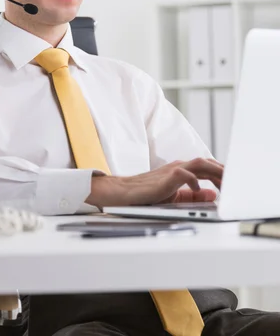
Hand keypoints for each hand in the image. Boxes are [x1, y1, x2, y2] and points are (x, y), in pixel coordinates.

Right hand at [86, 157, 222, 208]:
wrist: (124, 193)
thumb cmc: (146, 194)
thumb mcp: (174, 197)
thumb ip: (192, 195)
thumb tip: (212, 195)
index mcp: (182, 170)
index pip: (207, 168)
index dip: (222, 174)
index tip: (233, 182)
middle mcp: (179, 166)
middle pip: (208, 163)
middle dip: (224, 172)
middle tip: (236, 183)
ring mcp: (173, 169)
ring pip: (200, 164)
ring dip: (215, 172)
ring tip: (226, 183)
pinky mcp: (166, 177)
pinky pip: (185, 174)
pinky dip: (195, 181)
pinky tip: (199, 190)